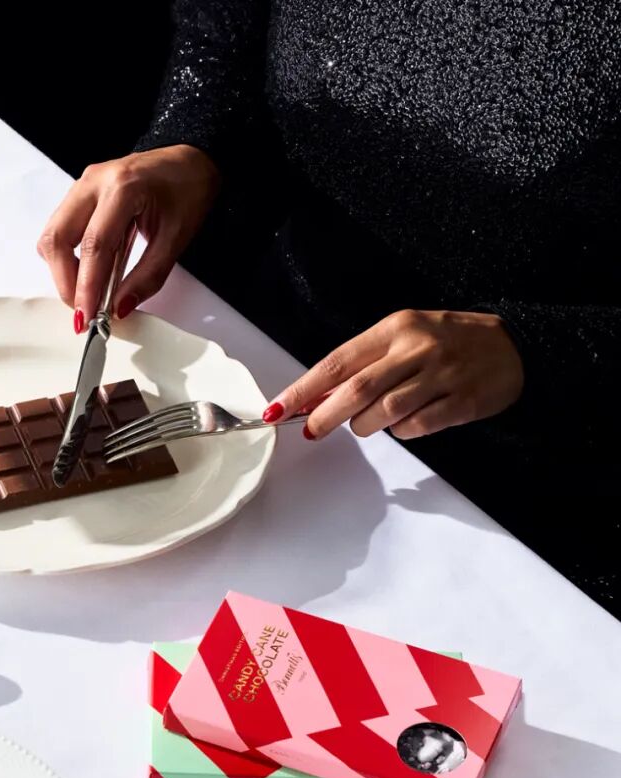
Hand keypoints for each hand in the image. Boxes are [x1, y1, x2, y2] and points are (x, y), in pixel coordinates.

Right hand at [38, 145, 219, 329]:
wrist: (189, 160)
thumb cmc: (187, 190)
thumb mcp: (176, 239)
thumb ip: (148, 277)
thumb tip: (120, 308)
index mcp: (123, 187)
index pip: (94, 245)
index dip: (86, 286)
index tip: (87, 317)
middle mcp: (94, 182)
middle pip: (58, 238)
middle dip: (65, 281)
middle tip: (83, 309)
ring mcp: (83, 186)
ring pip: (52, 235)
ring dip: (62, 270)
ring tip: (86, 294)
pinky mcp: (79, 195)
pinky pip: (60, 230)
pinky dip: (67, 258)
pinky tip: (87, 272)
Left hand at [269, 310, 524, 439]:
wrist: (515, 346)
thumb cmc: (449, 343)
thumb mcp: (405, 338)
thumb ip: (365, 364)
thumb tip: (317, 397)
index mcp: (395, 329)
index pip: (338, 362)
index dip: (304, 389)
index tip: (278, 409)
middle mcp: (417, 348)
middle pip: (356, 389)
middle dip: (325, 415)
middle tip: (312, 429)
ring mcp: (441, 374)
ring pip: (384, 412)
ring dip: (363, 426)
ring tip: (362, 426)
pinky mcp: (462, 400)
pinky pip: (417, 426)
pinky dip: (401, 432)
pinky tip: (402, 425)